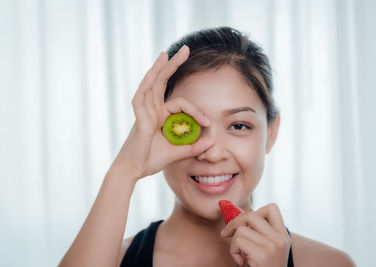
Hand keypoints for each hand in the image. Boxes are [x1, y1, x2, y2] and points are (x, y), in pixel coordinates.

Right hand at [110, 45, 213, 179]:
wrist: (133, 172)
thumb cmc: (151, 160)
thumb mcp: (178, 152)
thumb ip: (194, 146)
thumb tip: (213, 140)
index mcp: (158, 115)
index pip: (179, 103)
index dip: (196, 111)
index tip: (208, 123)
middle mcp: (150, 110)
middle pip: (160, 81)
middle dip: (172, 65)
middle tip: (186, 49)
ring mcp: (143, 112)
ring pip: (151, 85)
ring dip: (159, 69)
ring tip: (168, 54)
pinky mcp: (139, 119)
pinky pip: (142, 99)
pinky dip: (147, 85)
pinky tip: (154, 73)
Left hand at [220, 203, 291, 266]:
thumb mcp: (266, 250)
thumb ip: (257, 233)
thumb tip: (232, 213)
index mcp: (283, 236)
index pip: (272, 208)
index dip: (254, 211)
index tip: (244, 223)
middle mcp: (280, 239)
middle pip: (251, 214)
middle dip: (235, 223)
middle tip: (227, 234)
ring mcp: (273, 245)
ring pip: (241, 228)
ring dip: (234, 242)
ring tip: (240, 255)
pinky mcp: (262, 254)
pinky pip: (238, 240)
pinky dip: (233, 251)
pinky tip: (241, 262)